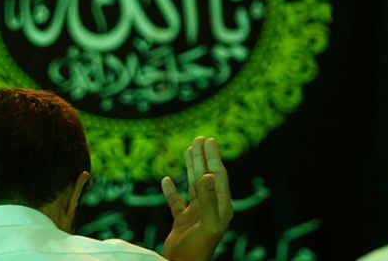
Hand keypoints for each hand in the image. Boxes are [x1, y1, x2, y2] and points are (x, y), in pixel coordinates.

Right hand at [160, 137, 232, 260]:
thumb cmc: (198, 249)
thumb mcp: (206, 224)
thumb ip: (209, 200)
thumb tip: (209, 175)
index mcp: (221, 207)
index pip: (218, 176)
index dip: (213, 157)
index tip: (209, 140)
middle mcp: (210, 208)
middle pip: (207, 176)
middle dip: (203, 157)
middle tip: (199, 139)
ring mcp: (195, 214)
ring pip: (193, 185)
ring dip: (191, 168)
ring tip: (188, 150)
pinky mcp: (182, 222)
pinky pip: (176, 201)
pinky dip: (171, 190)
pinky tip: (166, 180)